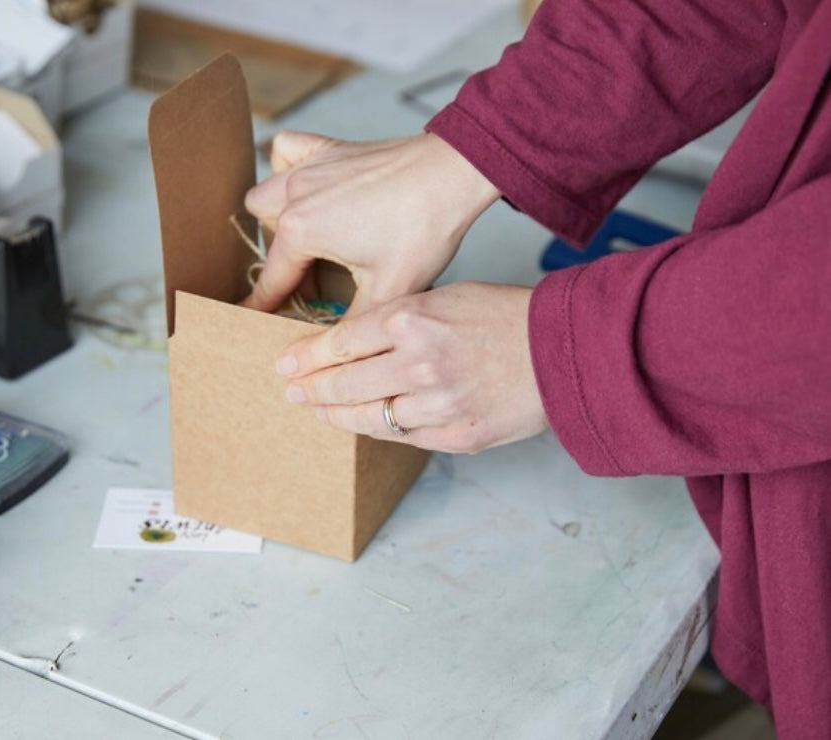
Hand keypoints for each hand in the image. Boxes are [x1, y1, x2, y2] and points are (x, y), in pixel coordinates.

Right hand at [242, 131, 499, 316]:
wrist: (453, 175)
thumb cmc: (424, 228)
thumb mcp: (388, 292)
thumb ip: (351, 325)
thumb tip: (332, 351)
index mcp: (301, 231)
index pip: (273, 281)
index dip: (265, 307)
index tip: (253, 320)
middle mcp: (295, 195)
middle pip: (269, 241)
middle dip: (286, 267)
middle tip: (317, 285)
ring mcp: (310, 167)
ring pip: (268, 196)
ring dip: (279, 221)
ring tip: (312, 242)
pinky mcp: (331, 149)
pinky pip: (289, 151)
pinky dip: (289, 168)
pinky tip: (311, 188)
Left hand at [275, 282, 549, 453]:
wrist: (561, 350)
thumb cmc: (504, 316)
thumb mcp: (445, 297)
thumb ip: (396, 320)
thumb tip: (351, 343)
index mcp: (412, 319)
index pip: (339, 343)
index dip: (305, 357)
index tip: (285, 364)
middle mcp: (418, 363)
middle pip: (342, 384)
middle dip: (309, 390)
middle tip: (291, 392)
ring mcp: (437, 404)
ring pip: (366, 418)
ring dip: (335, 415)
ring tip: (319, 412)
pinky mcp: (456, 435)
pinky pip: (402, 436)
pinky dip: (378, 429)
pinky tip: (362, 423)